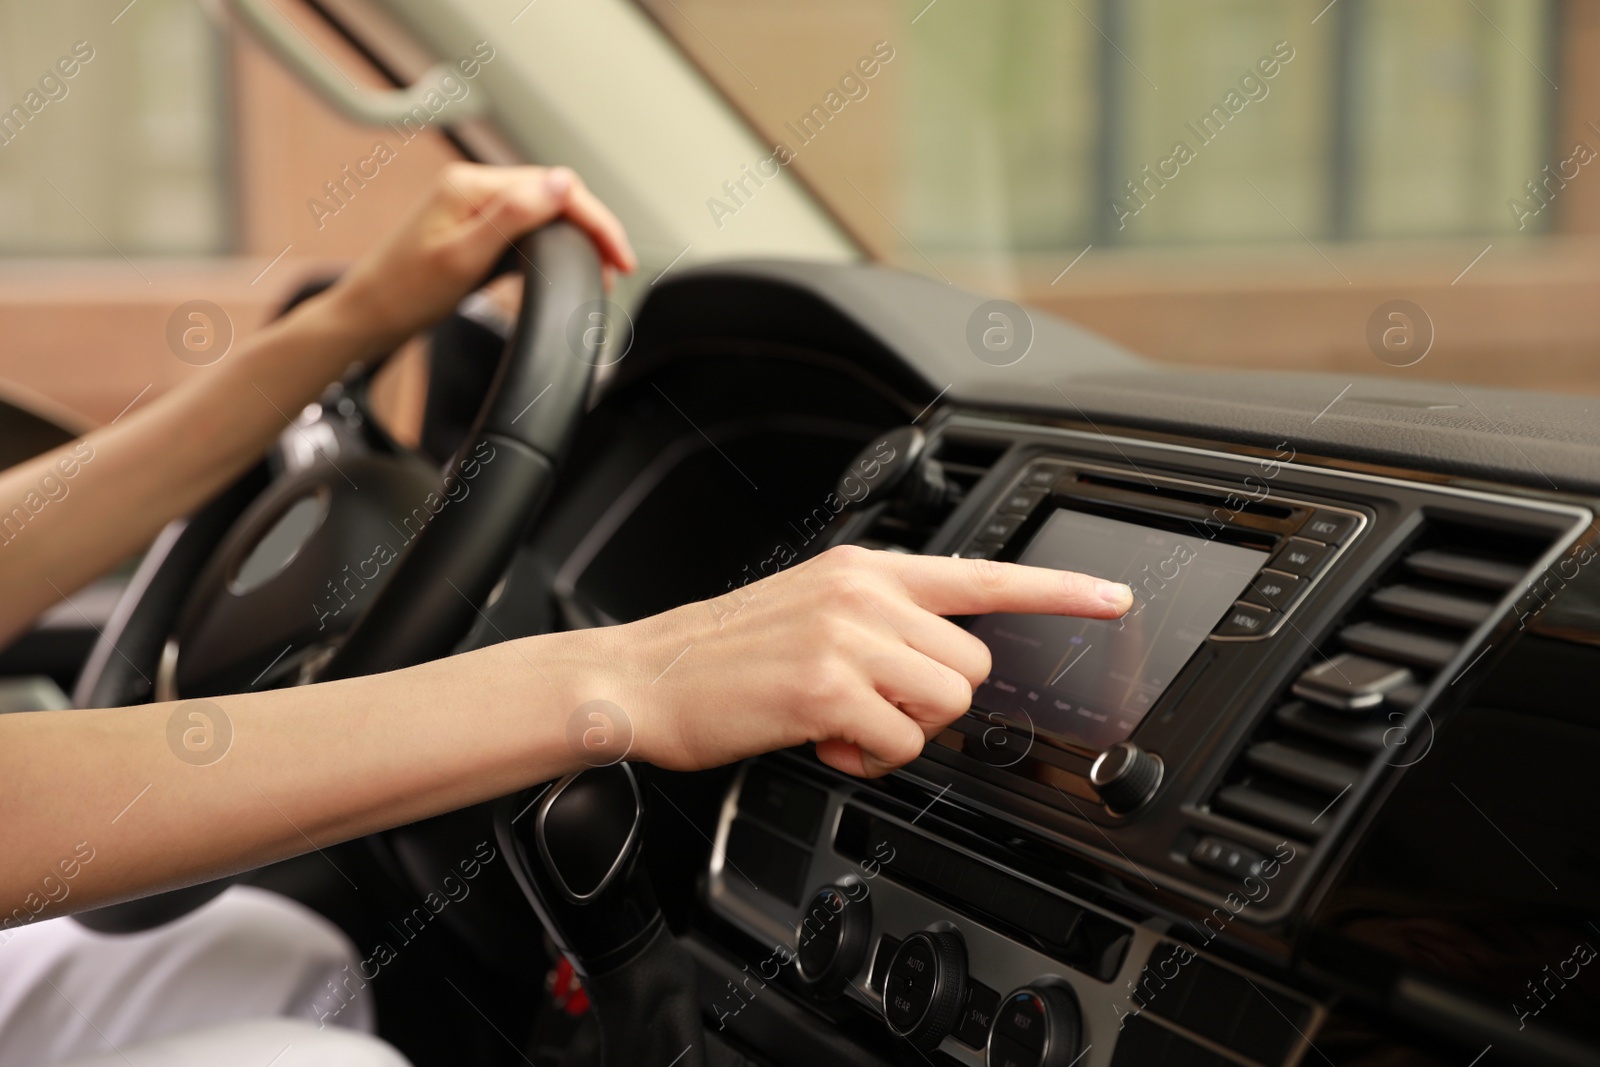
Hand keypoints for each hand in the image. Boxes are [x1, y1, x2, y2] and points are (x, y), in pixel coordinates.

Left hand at [327, 163, 636, 350]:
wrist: (368, 316)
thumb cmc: (405, 293)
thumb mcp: (464, 257)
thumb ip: (514, 216)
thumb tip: (561, 182)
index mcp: (470, 186)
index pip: (554, 188)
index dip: (595, 221)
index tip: (620, 258)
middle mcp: (473, 186)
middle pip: (554, 194)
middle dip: (593, 228)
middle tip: (618, 268)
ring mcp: (473, 204)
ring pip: (544, 209)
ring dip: (576, 235)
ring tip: (598, 270)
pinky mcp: (473, 224)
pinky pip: (525, 224)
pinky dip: (552, 243)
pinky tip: (563, 264)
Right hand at [561, 545, 1133, 777]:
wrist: (644, 676)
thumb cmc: (726, 653)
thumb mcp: (810, 608)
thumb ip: (881, 621)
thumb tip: (939, 662)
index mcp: (865, 569)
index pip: (983, 576)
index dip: (1060, 592)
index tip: (1113, 598)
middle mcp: (863, 593)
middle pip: (972, 666)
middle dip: (932, 702)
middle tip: (870, 707)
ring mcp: (846, 638)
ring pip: (946, 704)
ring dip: (903, 732)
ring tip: (843, 725)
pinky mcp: (826, 689)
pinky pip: (900, 744)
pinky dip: (869, 760)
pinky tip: (823, 743)